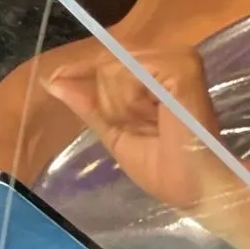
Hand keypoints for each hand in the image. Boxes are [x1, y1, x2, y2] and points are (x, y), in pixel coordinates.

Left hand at [41, 40, 233, 219]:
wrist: (198, 189)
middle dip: (111, 102)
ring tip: (152, 126)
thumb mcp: (117, 135)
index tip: (55, 79)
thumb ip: (89, 106)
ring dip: (122, 105)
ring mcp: (177, 59)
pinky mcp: (182, 66)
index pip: (108, 59)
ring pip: (115, 66)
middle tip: (143, 128)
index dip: (81, 69)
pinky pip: (131, 71)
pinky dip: (133, 99)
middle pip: (106, 63)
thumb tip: (52, 81)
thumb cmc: (167, 171)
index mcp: (157, 75)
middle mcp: (168, 59)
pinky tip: (154, 117)